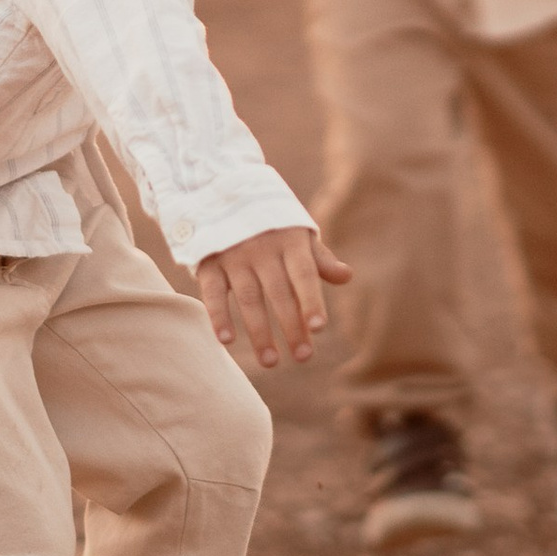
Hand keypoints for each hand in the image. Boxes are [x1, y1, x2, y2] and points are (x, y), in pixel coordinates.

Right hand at [197, 226, 351, 369]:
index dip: (311, 300)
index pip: (303, 274)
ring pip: (248, 297)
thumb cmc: (270, 223)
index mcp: (289, 240)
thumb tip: (347, 277)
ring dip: (259, 331)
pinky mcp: (209, 262)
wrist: (221, 194)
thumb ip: (319, 259)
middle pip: (279, 292)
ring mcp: (233, 255)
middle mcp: (262, 248)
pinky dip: (218, 316)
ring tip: (270, 361)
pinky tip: (226, 341)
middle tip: (303, 357)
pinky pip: (213, 292)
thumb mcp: (297, 233)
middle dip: (291, 326)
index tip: (319, 328)